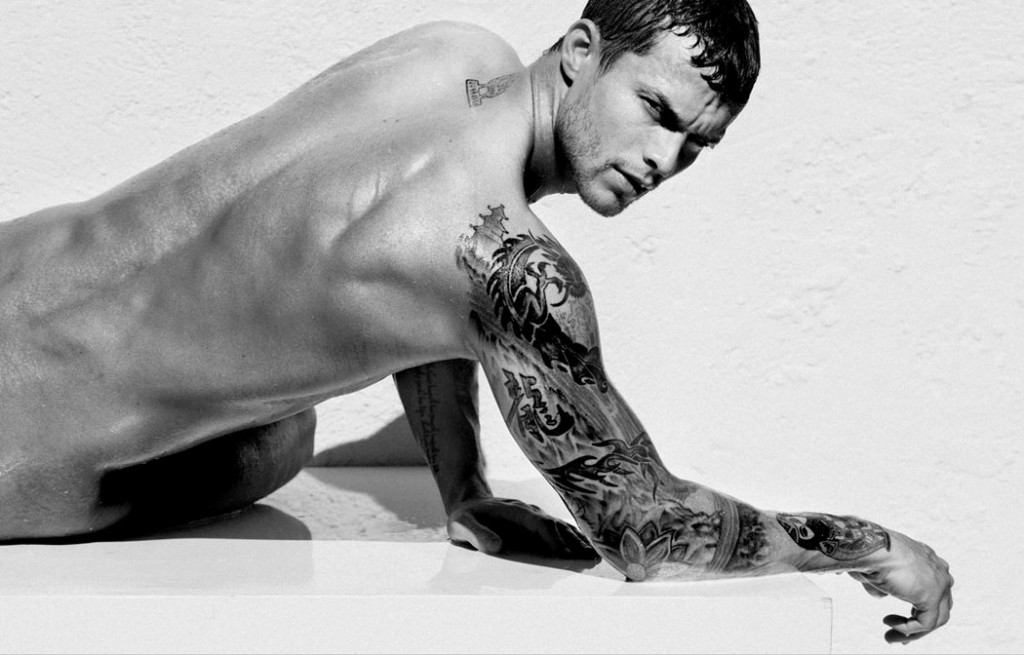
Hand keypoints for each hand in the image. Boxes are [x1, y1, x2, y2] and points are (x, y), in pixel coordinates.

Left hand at [446, 496, 597, 559]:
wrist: (467, 502)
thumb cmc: (464, 517)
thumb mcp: (462, 525)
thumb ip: (477, 534)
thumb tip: (496, 546)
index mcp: (514, 512)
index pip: (539, 524)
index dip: (553, 539)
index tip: (566, 554)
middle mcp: (528, 512)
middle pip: (556, 525)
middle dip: (573, 542)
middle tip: (590, 558)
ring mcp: (534, 516)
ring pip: (560, 527)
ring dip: (577, 541)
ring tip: (593, 556)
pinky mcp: (535, 523)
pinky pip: (557, 530)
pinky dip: (572, 539)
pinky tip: (584, 548)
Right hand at [849, 531, 953, 643]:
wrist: (871, 547)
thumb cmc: (869, 550)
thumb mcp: (878, 567)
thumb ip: (885, 581)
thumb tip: (881, 594)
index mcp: (927, 559)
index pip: (933, 588)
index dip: (918, 606)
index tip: (899, 616)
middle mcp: (938, 569)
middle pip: (939, 605)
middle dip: (918, 622)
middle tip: (899, 631)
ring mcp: (939, 583)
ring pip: (935, 618)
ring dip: (912, 630)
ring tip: (891, 636)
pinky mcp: (932, 597)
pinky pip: (925, 623)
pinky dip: (908, 629)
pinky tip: (892, 626)